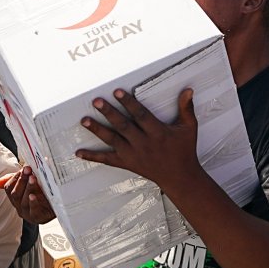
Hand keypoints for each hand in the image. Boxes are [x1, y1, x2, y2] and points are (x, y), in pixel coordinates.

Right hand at [1, 166, 56, 223]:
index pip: (9, 188)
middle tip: (28, 169)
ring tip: (32, 178)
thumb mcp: (32, 183)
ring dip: (28, 188)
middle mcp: (20, 207)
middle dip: (21, 180)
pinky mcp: (39, 218)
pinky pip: (33, 211)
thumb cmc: (45, 192)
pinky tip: (33, 196)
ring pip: (23, 202)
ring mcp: (28, 214)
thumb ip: (20, 178)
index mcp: (17, 198)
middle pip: (15, 194)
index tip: (24, 168)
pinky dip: (32, 203)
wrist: (61, 204)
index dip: (15, 178)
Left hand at [76, 88, 202, 195]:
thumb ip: (186, 108)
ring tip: (84, 120)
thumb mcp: (189, 128)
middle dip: (109, 113)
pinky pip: (108, 160)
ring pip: (113, 141)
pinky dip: (93, 157)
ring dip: (98, 130)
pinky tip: (79, 153)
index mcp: (158, 133)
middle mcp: (144, 144)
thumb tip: (188, 90)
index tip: (117, 92)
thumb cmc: (184, 150)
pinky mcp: (127, 164)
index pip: (140, 115)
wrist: (180, 177)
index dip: (129, 103)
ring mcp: (133, 155)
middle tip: (96, 101)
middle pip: (123, 126)